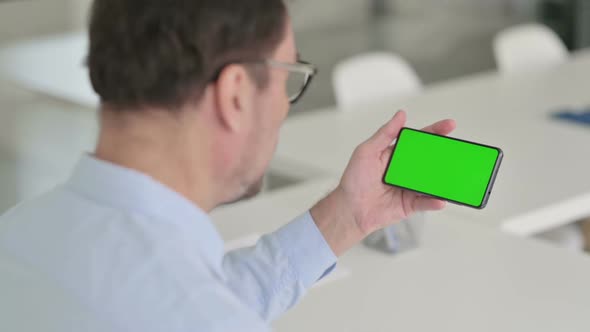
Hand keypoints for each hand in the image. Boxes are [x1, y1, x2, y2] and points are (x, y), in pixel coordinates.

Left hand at [311, 111, 455, 255]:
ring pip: (431, 181)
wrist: (349, 209)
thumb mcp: (366, 151)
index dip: (434, 132)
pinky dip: (434, 201)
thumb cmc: (353, 180)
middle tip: (457, 149)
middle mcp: (405, 170)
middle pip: (430, 159)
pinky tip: (440, 199)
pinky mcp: (410, 204)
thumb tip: (400, 115)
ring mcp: (409, 187)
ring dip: (443, 178)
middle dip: (445, 153)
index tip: (449, 125)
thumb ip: (385, 134)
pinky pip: (426, 202)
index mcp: (395, 154)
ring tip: (453, 174)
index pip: (419, 140)